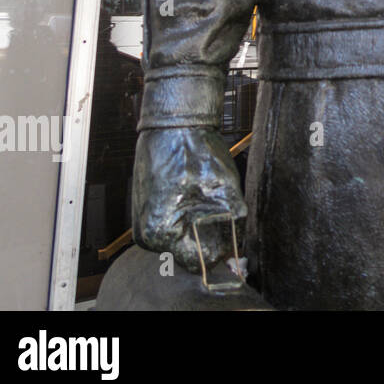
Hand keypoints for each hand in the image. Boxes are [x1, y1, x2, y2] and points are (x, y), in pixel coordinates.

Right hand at [132, 127, 246, 271]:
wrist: (173, 123)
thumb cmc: (192, 149)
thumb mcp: (223, 187)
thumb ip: (232, 221)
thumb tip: (238, 246)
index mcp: (159, 233)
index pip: (198, 261)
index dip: (221, 251)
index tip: (235, 240)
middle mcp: (146, 234)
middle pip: (189, 251)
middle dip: (212, 236)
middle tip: (225, 211)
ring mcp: (145, 222)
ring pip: (184, 238)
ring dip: (202, 225)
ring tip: (210, 198)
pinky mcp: (150, 211)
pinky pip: (176, 225)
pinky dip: (191, 216)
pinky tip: (199, 195)